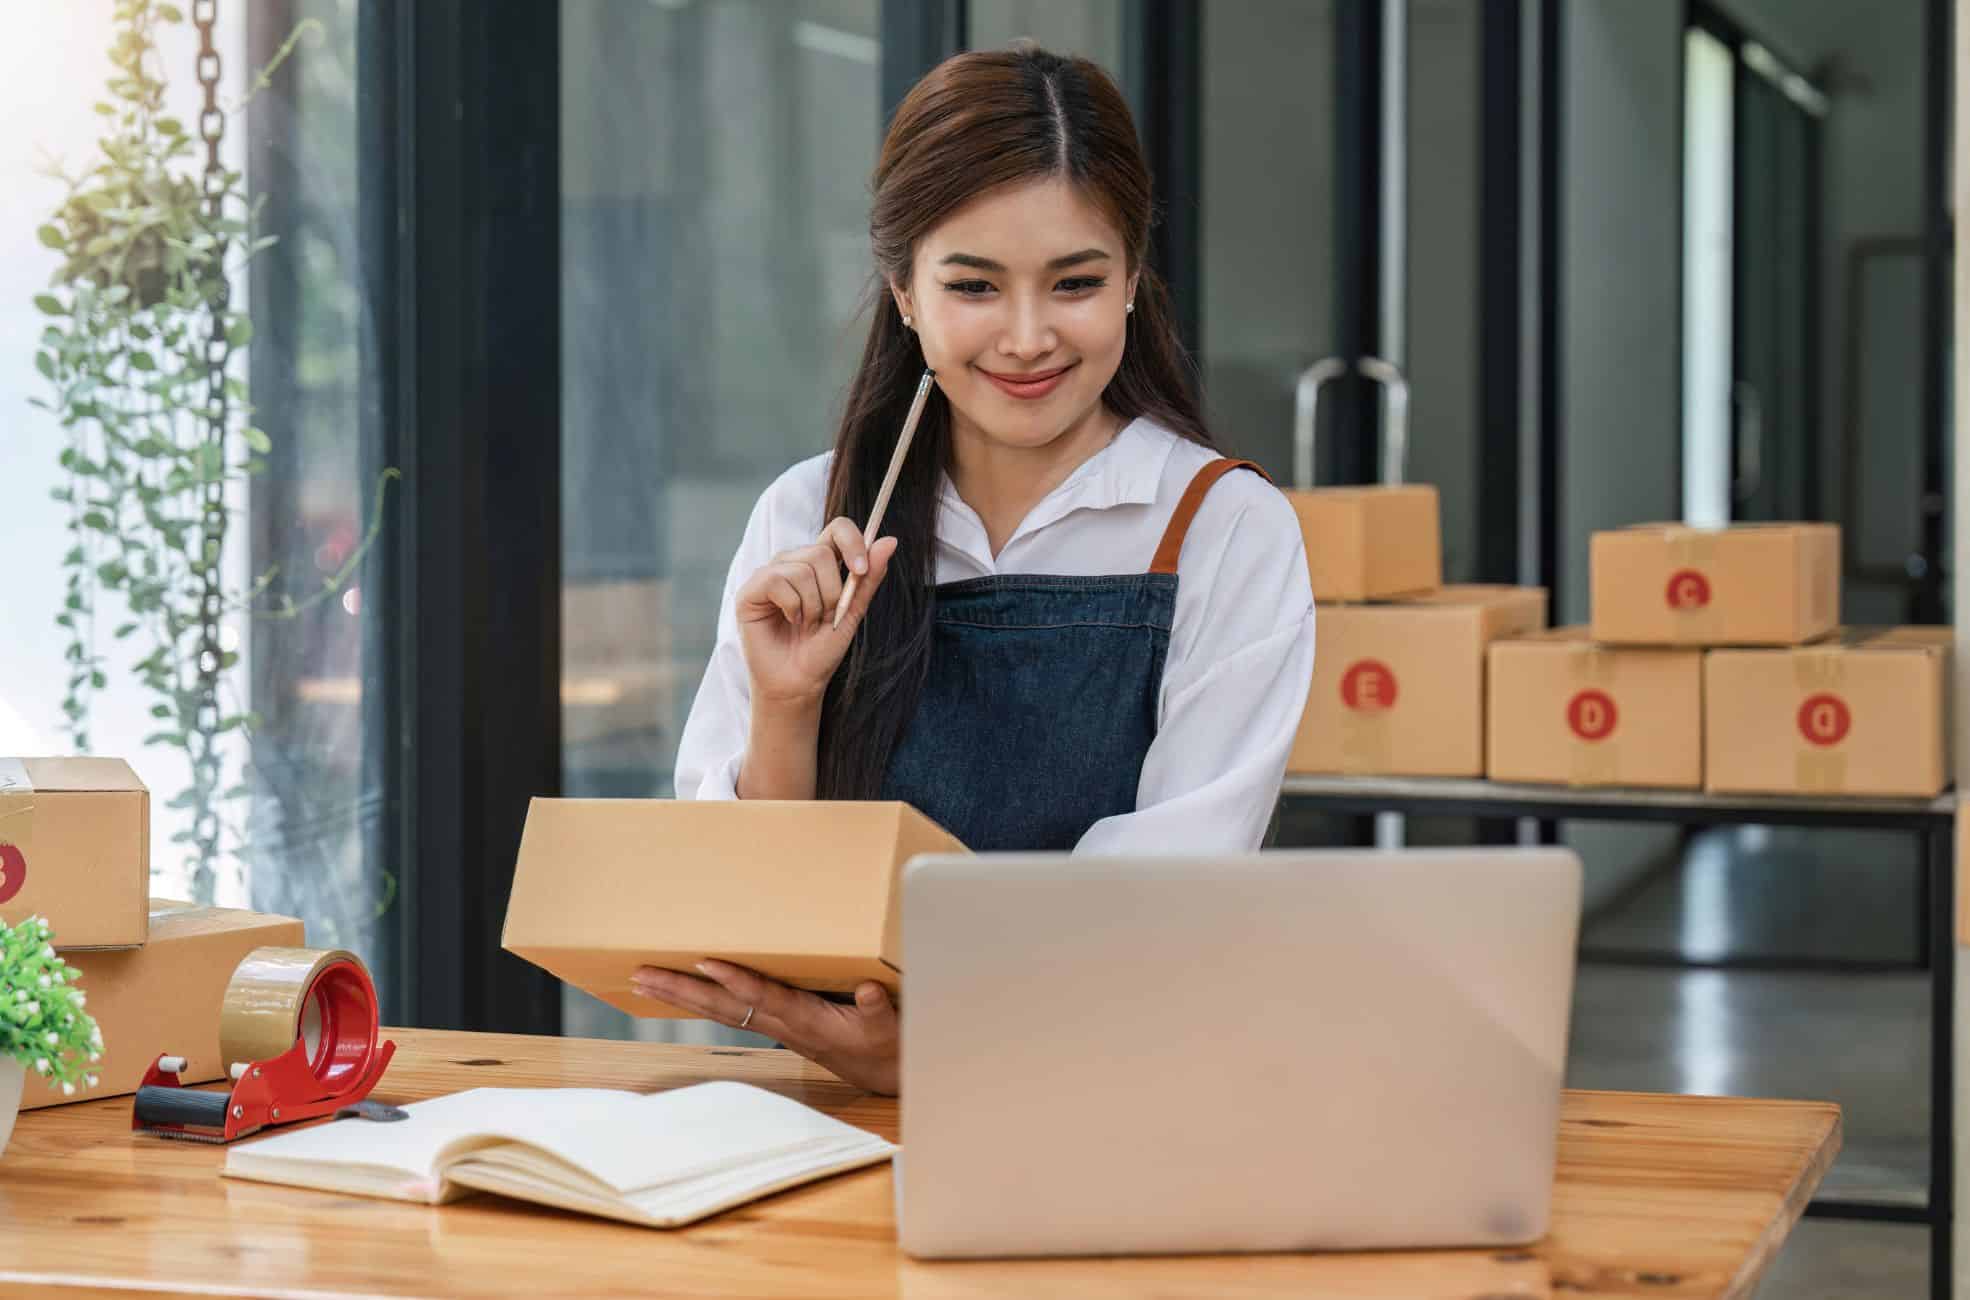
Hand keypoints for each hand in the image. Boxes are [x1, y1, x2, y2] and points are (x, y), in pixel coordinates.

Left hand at [631, 960, 899, 1095]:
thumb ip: (878, 1009)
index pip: (764, 998)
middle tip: (642, 974)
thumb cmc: (888, 1045)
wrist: (887, 1074)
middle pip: (724, 1007)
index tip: (704, 963)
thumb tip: (869, 990)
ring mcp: (777, 1028)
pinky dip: (702, 1001)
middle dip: (682, 991)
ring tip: (644, 980)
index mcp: (808, 1021)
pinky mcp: (778, 1026)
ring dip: (681, 997)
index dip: (736, 982)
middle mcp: (784, 1025)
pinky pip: (732, 1012)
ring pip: (720, 1011)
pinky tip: (682, 992)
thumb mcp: (891, 1027)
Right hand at [736, 518, 897, 707]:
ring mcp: (769, 574)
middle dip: (831, 592)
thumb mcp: (853, 612)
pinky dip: (792, 607)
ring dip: (812, 605)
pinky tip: (788, 621)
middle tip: (824, 617)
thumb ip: (868, 578)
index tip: (861, 570)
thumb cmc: (822, 649)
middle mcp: (792, 562)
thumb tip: (890, 541)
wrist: (799, 682)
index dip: (852, 542)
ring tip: (805, 624)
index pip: (836, 529)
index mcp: (818, 563)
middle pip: (821, 552)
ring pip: (801, 569)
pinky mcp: (750, 591)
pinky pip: (777, 581)